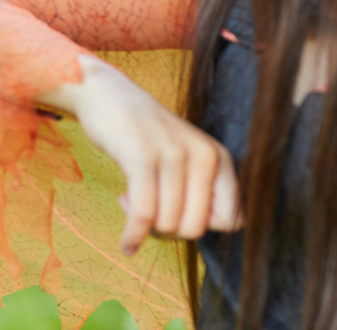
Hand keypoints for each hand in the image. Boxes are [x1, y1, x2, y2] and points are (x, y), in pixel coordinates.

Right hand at [47, 57, 242, 254]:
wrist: (105, 93)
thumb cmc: (143, 131)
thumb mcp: (185, 153)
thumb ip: (203, 187)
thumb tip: (216, 228)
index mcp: (218, 157)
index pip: (231, 221)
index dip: (201, 226)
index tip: (176, 213)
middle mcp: (202, 155)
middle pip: (195, 228)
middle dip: (167, 230)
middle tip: (147, 210)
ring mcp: (172, 155)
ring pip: (168, 223)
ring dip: (144, 226)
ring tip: (129, 201)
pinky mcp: (141, 157)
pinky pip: (143, 214)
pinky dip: (133, 235)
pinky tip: (127, 242)